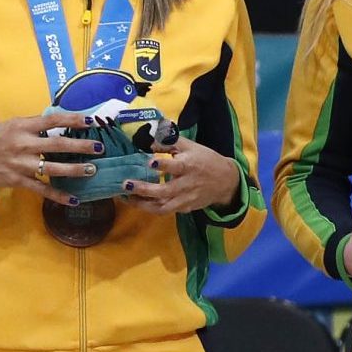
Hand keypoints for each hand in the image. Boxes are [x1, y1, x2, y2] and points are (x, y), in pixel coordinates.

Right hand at [0, 112, 102, 205]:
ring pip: (53, 167)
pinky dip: (58, 195)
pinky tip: (74, 199)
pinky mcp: (18, 181)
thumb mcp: (10, 126)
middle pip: (57, 144)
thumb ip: (32, 126)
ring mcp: (21, 164)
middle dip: (81, 145)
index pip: (52, 120)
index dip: (72, 119)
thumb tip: (59, 125)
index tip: (91, 119)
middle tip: (99, 147)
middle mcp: (23, 145)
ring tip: (92, 169)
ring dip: (75, 169)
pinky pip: (42, 189)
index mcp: (21, 127)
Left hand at [123, 136, 241, 215]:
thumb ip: (169, 143)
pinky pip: (165, 211)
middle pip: (165, 191)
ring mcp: (185, 199)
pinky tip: (136, 202)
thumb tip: (148, 140)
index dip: (163, 164)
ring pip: (163, 207)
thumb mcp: (190, 147)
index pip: (176, 166)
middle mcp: (187, 184)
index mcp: (189, 166)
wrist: (226, 181)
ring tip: (125, 198)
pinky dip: (150, 208)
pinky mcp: (184, 208)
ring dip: (142, 204)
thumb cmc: (205, 160)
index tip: (149, 161)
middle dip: (144, 189)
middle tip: (126, 184)